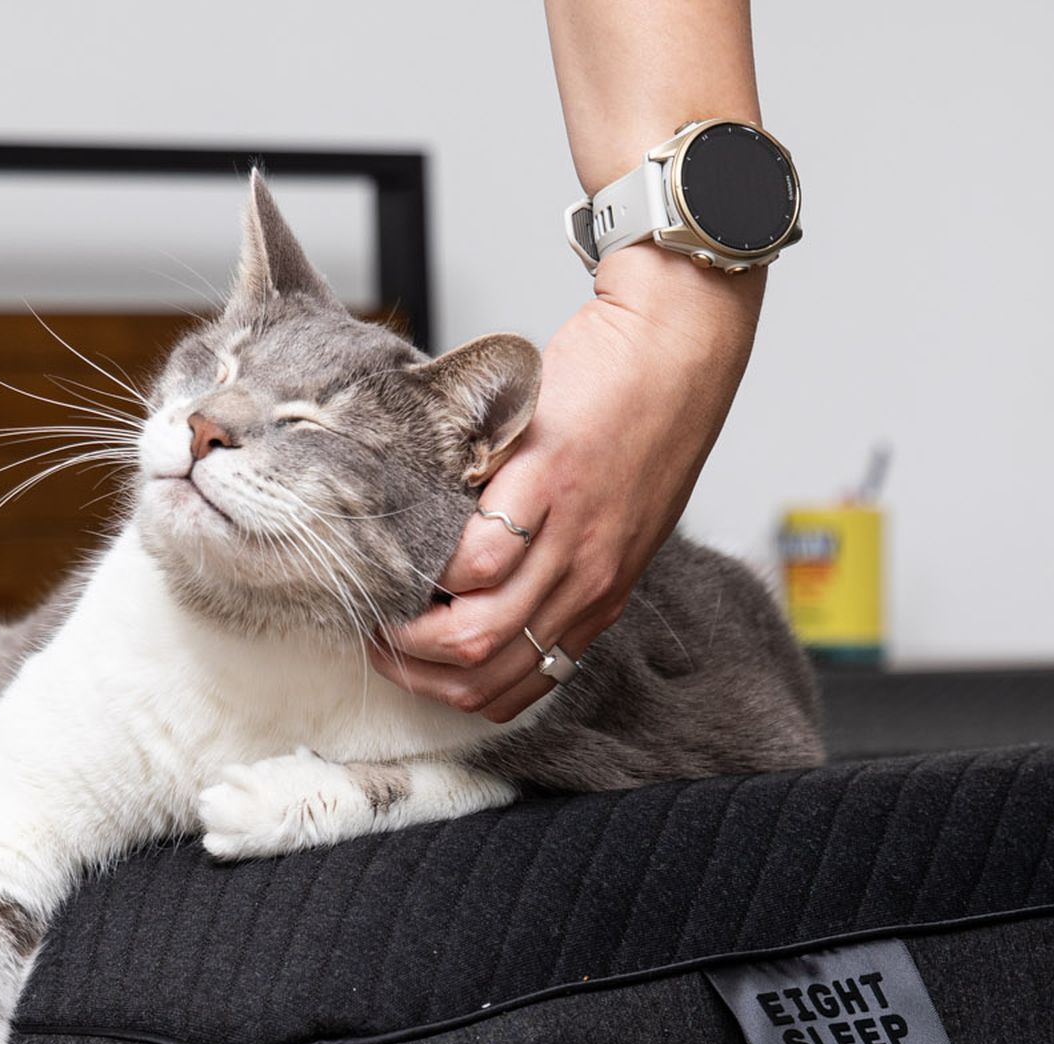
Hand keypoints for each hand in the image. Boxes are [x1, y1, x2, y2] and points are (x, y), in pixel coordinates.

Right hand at [373, 245, 763, 720]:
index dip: (448, 687)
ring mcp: (571, 539)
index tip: (410, 661)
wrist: (675, 344)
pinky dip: (439, 562)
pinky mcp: (549, 484)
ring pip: (477, 633)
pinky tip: (420, 537)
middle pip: (484, 675)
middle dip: (414, 670)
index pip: (515, 689)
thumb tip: (487, 581)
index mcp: (598, 597)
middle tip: (378, 635)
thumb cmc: (642, 420)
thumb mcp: (612, 518)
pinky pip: (482, 559)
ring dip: (413, 629)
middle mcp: (587, 582)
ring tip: (381, 596)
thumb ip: (561, 562)